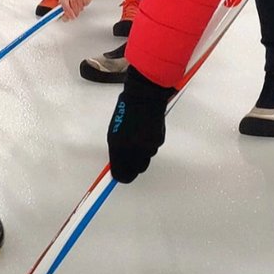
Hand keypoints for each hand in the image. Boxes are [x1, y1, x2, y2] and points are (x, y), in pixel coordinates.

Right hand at [59, 0, 90, 19]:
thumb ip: (65, 8)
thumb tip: (69, 18)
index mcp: (65, 8)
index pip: (66, 18)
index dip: (67, 15)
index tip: (68, 9)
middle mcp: (73, 8)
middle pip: (75, 13)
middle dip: (74, 4)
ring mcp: (80, 5)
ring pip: (81, 8)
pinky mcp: (87, 1)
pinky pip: (86, 2)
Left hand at [106, 65, 173, 182]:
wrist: (144, 95)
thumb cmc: (127, 108)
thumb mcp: (115, 129)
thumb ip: (117, 148)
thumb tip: (119, 162)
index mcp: (118, 145)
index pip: (121, 172)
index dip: (121, 176)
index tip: (120, 177)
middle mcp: (133, 148)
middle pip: (136, 170)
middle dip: (133, 167)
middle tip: (130, 161)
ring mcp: (147, 145)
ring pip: (145, 159)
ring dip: (141, 153)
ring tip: (137, 136)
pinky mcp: (158, 140)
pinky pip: (153, 149)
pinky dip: (149, 144)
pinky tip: (145, 132)